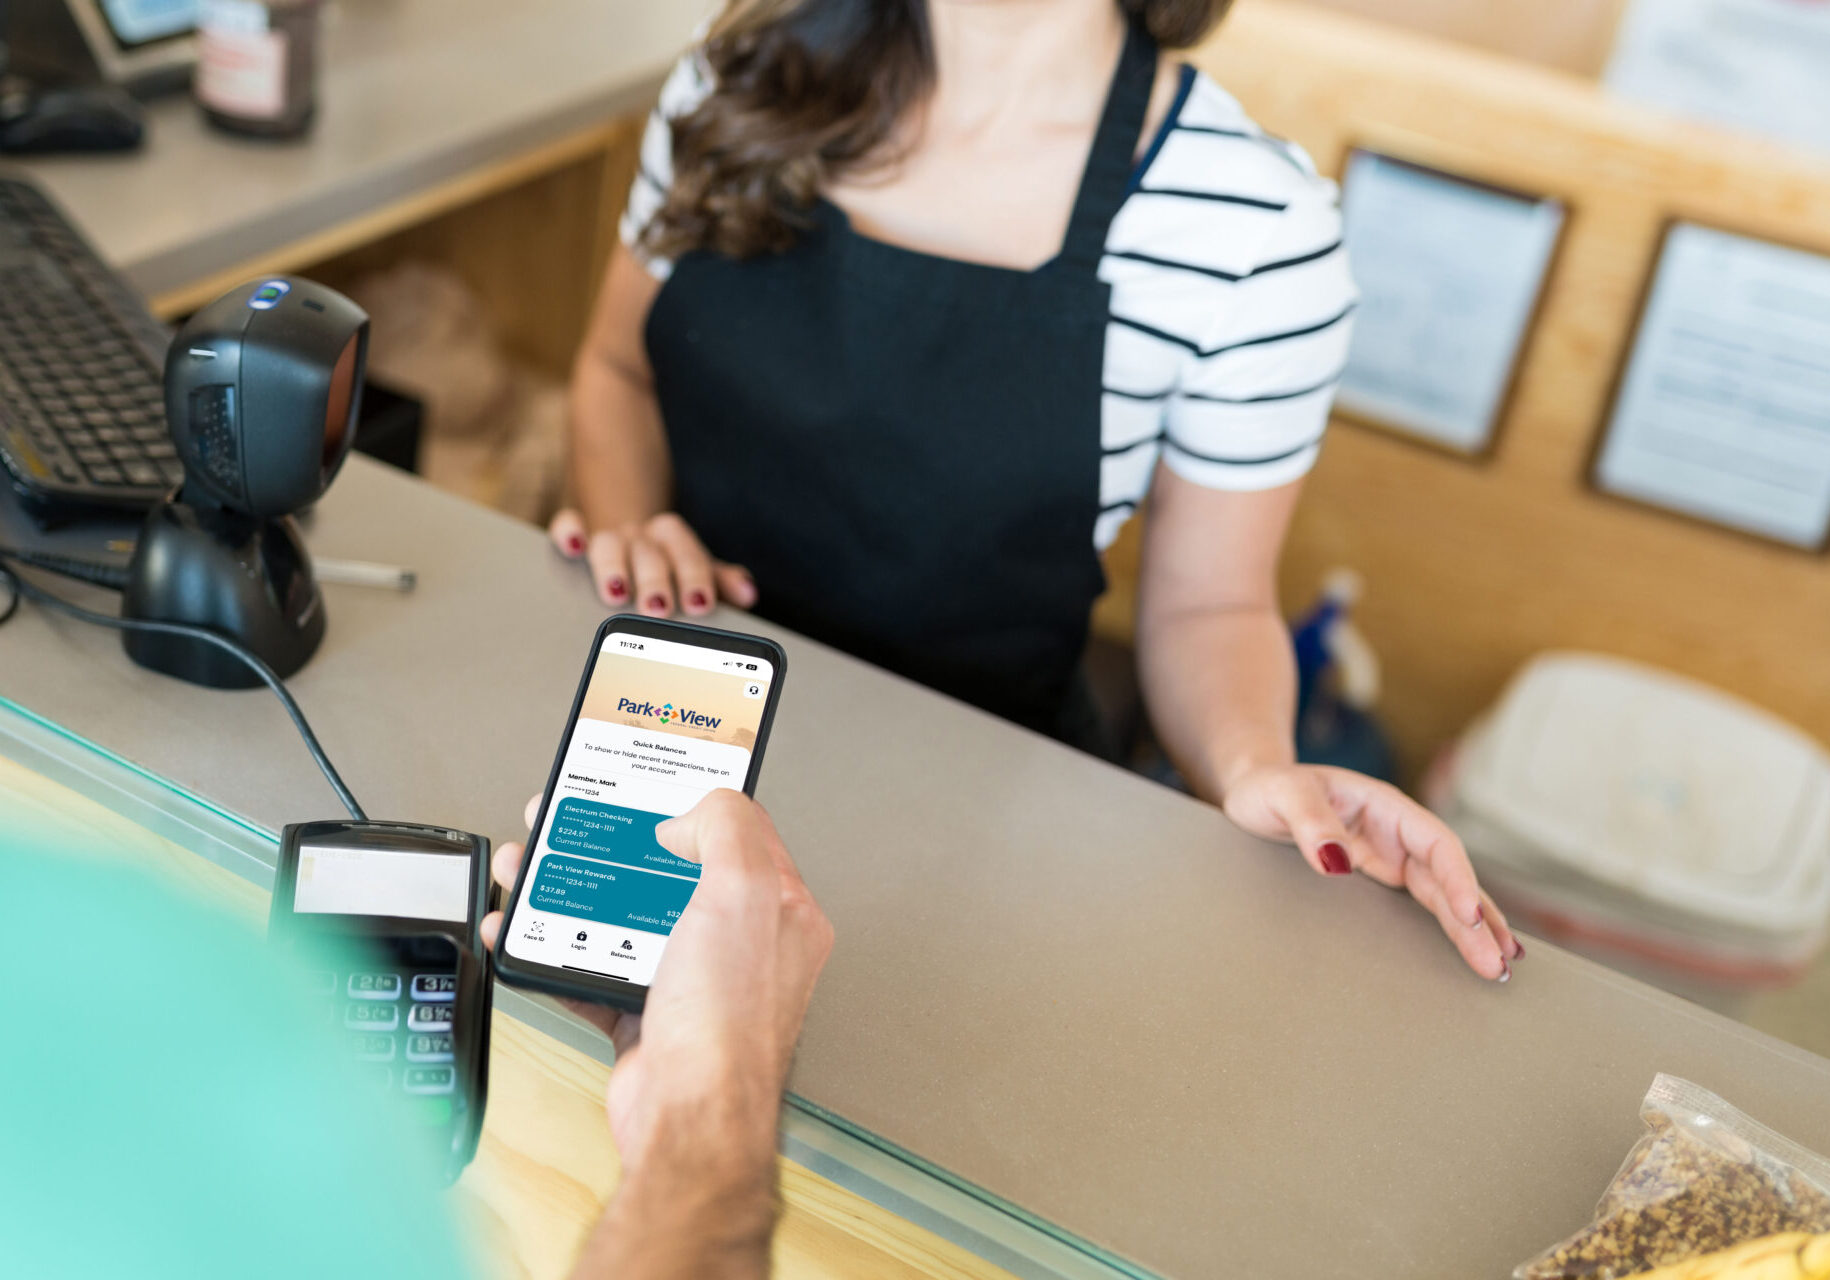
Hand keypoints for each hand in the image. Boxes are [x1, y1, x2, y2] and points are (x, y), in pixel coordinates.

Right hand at [481, 789, 832, 1179]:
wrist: (688, 1120)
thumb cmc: (729, 1025)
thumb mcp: (743, 892)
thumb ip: (726, 829)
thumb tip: (691, 814)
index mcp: (782, 910)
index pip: (742, 830)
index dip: (692, 800)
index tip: (649, 783)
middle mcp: (741, 944)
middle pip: (671, 870)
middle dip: (615, 843)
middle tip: (572, 823)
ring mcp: (691, 981)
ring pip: (623, 916)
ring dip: (572, 890)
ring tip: (531, 868)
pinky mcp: (645, 1015)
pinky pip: (592, 967)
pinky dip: (553, 947)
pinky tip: (524, 929)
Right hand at [549, 508, 757, 617]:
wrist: (634, 525)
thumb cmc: (667, 560)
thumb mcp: (697, 569)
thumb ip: (720, 581)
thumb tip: (748, 594)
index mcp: (673, 540)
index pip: (686, 552)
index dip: (694, 576)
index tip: (699, 603)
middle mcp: (642, 536)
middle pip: (649, 551)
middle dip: (654, 580)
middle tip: (658, 609)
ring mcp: (610, 535)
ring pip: (609, 542)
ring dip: (613, 566)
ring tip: (616, 593)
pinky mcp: (578, 534)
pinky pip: (567, 523)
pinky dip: (568, 532)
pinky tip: (572, 548)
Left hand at [1220, 762, 1521, 981]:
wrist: (1254, 794)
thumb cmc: (1269, 788)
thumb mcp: (1282, 795)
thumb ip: (1308, 821)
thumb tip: (1337, 859)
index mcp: (1385, 807)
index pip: (1436, 843)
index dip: (1458, 878)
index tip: (1470, 915)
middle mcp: (1397, 834)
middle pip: (1449, 877)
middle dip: (1477, 919)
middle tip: (1496, 963)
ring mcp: (1391, 859)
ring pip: (1443, 895)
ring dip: (1473, 929)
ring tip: (1499, 967)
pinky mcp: (1380, 881)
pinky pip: (1423, 905)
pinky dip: (1450, 927)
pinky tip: (1473, 948)